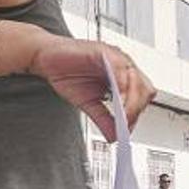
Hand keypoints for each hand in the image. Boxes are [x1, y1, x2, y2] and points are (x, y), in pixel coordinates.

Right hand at [28, 38, 154, 140]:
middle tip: (126, 124)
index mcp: (123, 78)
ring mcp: (116, 58)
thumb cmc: (66, 73)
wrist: (44, 57)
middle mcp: (123, 67)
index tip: (127, 130)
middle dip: (137, 109)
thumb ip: (104, 119)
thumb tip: (114, 137)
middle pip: (144, 89)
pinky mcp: (104, 51)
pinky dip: (122, 85)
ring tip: (123, 116)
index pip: (141, 97)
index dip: (137, 115)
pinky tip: (118, 98)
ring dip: (132, 100)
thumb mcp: (87, 103)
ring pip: (137, 80)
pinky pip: (120, 68)